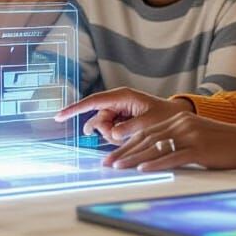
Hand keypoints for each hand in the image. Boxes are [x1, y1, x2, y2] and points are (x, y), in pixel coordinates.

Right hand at [54, 87, 191, 144]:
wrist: (177, 118)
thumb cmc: (165, 116)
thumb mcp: (149, 122)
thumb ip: (128, 128)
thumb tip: (111, 133)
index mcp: (121, 96)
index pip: (92, 102)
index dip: (74, 109)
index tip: (58, 117)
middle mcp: (116, 102)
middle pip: (98, 119)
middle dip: (106, 131)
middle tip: (123, 135)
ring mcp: (118, 112)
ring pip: (104, 128)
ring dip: (114, 137)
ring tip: (133, 135)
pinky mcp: (121, 121)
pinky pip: (111, 132)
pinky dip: (118, 139)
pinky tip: (132, 136)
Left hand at [104, 113, 235, 170]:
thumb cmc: (221, 145)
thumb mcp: (195, 139)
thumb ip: (176, 143)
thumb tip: (154, 157)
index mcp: (177, 121)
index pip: (145, 133)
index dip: (126, 145)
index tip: (111, 156)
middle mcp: (180, 125)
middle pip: (146, 139)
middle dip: (124, 152)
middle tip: (106, 164)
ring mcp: (190, 135)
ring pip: (155, 147)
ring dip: (134, 158)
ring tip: (118, 167)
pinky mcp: (200, 148)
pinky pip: (174, 156)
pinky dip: (157, 164)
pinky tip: (143, 169)